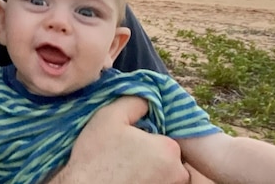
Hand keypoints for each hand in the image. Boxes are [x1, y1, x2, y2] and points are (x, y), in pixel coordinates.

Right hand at [51, 96, 188, 183]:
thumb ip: (133, 101)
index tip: (127, 141)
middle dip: (150, 154)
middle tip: (123, 156)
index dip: (146, 136)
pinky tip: (124, 179)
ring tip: (123, 170)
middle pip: (167, 157)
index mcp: (170, 148)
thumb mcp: (109, 117)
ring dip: (149, 171)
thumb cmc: (96, 157)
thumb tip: (147, 99)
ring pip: (163, 174)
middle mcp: (178, 173)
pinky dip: (144, 182)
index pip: (164, 136)